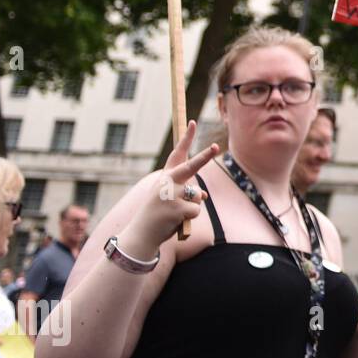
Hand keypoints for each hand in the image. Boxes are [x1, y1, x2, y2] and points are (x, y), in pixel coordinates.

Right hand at [124, 121, 218, 253]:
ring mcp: (172, 194)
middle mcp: (167, 182)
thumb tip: (202, 194)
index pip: (177, 154)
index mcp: (165, 177)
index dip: (186, 139)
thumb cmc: (157, 216)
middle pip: (191, 167)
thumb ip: (185, 193)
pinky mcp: (177, 208)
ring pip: (197, 197)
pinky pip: (196, 211)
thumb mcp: (169, 200)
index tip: (193, 122)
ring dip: (190, 208)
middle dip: (205, 157)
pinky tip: (175, 221)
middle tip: (216, 146)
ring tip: (173, 215)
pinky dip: (190, 218)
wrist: (141, 234)